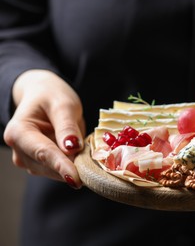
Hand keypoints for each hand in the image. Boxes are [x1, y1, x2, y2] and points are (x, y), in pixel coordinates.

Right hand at [3, 70, 84, 188]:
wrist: (44, 96)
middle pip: (48, 166)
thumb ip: (67, 126)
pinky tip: (85, 159)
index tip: (76, 179)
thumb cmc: (52, 96)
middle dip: (72, 167)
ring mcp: (29, 160)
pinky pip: (60, 170)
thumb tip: (72, 148)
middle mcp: (19, 150)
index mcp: (18, 132)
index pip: (43, 152)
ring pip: (55, 172)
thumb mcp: (63, 104)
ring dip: (74, 167)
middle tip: (96, 167)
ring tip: (91, 156)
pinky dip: (73, 166)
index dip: (61, 166)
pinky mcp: (41, 165)